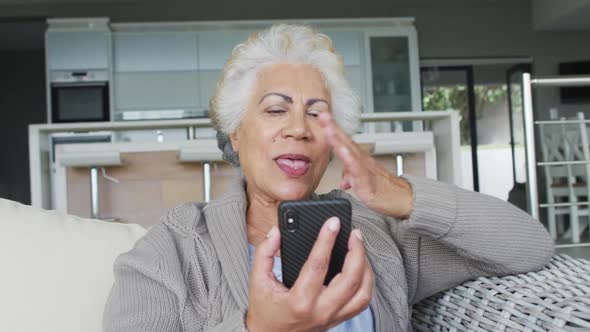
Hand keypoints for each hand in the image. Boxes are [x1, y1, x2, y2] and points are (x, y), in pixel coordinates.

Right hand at [245, 218, 372, 331]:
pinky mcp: (338, 320)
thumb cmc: (264, 309)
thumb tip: (276, 232)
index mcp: (299, 301)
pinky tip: (361, 267)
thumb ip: (264, 253)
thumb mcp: (257, 280)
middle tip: (354, 233)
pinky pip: (361, 302)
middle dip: (356, 252)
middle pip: (350, 279)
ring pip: (362, 292)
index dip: (327, 240)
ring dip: (365, 267)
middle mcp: (320, 311)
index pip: (318, 265)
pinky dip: (366, 283)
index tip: (333, 223)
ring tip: (359, 248)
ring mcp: (332, 317)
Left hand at [318, 112, 412, 218]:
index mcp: (357, 158)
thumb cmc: (383, 188)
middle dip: (333, 127)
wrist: (401, 198)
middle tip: (323, 114)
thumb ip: (351, 177)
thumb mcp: (361, 182)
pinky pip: (357, 169)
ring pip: (350, 152)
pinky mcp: (367, 181)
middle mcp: (361, 160)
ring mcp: (364, 169)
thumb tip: (344, 180)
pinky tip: (342, 152)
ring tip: (328, 129)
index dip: (332, 128)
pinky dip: (349, 160)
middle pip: (345, 140)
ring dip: (338, 140)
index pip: (343, 140)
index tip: (322, 116)